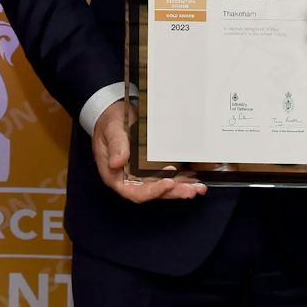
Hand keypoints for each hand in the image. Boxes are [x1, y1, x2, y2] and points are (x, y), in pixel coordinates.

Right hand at [90, 100, 206, 202]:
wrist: (114, 114)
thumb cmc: (110, 123)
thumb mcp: (111, 130)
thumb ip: (116, 146)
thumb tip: (117, 163)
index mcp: (116, 176)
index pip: (135, 191)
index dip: (153, 191)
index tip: (168, 183)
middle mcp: (130, 179)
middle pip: (153, 192)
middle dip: (173, 192)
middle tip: (190, 190)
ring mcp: (142, 174)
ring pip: (162, 187)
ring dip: (180, 189)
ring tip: (197, 188)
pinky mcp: (151, 168)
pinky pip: (167, 177)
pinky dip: (181, 179)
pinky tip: (195, 179)